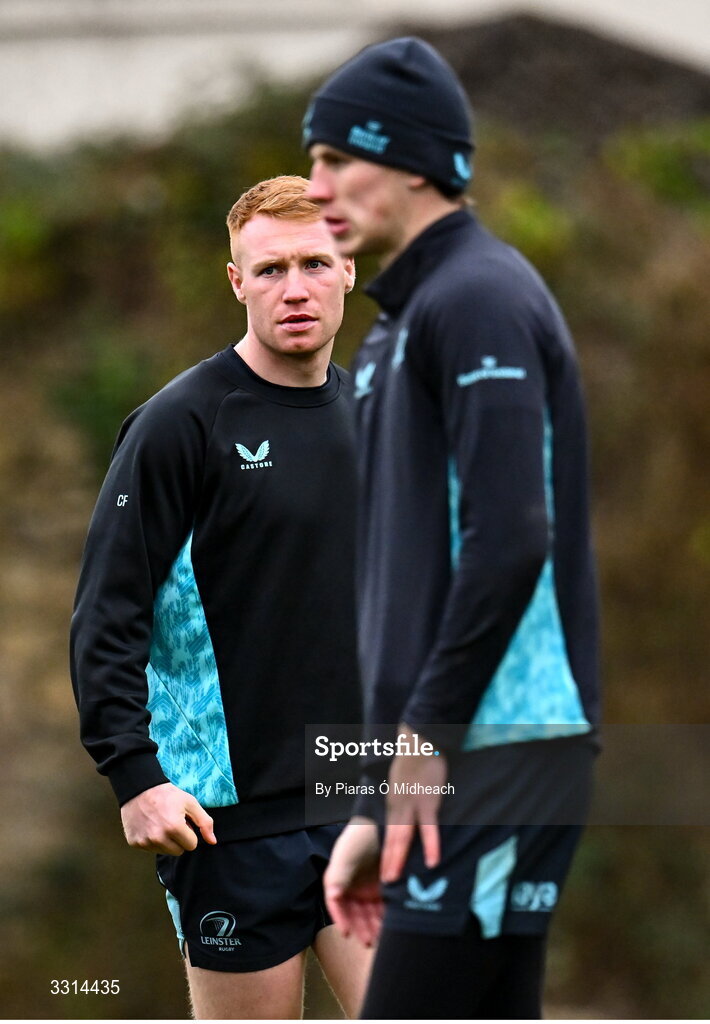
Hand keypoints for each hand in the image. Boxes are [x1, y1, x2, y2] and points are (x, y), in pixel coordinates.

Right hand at [120, 782, 216, 855]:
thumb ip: (204, 822)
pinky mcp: (134, 843)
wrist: (140, 789)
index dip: (190, 832)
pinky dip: (152, 841)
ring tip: (161, 823)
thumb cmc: (167, 795)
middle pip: (178, 851)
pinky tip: (150, 826)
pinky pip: (151, 850)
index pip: (192, 845)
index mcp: (174, 827)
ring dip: (166, 841)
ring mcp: (145, 842)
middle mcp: (158, 837)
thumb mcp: (190, 803)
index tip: (183, 822)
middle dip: (179, 839)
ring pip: (165, 852)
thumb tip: (212, 841)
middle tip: (172, 822)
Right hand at [323, 817, 382, 946]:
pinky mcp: (384, 888)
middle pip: (353, 913)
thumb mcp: (346, 853)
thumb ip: (337, 874)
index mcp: (338, 880)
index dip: (340, 919)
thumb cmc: (361, 836)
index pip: (336, 904)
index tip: (346, 933)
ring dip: (373, 926)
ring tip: (381, 938)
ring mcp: (367, 888)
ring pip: (369, 914)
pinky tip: (391, 926)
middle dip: (360, 928)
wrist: (384, 823)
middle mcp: (351, 887)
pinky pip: (383, 907)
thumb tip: (332, 896)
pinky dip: (386, 918)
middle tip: (367, 941)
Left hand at [380, 724, 447, 883]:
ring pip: (402, 837)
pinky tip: (432, 861)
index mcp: (392, 803)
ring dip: (398, 859)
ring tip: (396, 880)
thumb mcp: (400, 784)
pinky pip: (429, 828)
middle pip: (390, 840)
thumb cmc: (414, 763)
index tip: (382, 873)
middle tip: (384, 885)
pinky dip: (430, 846)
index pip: (386, 833)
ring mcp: (411, 806)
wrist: (420, 742)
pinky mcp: (428, 802)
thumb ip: (402, 802)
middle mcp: (397, 807)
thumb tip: (404, 820)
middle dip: (386, 863)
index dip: (384, 854)